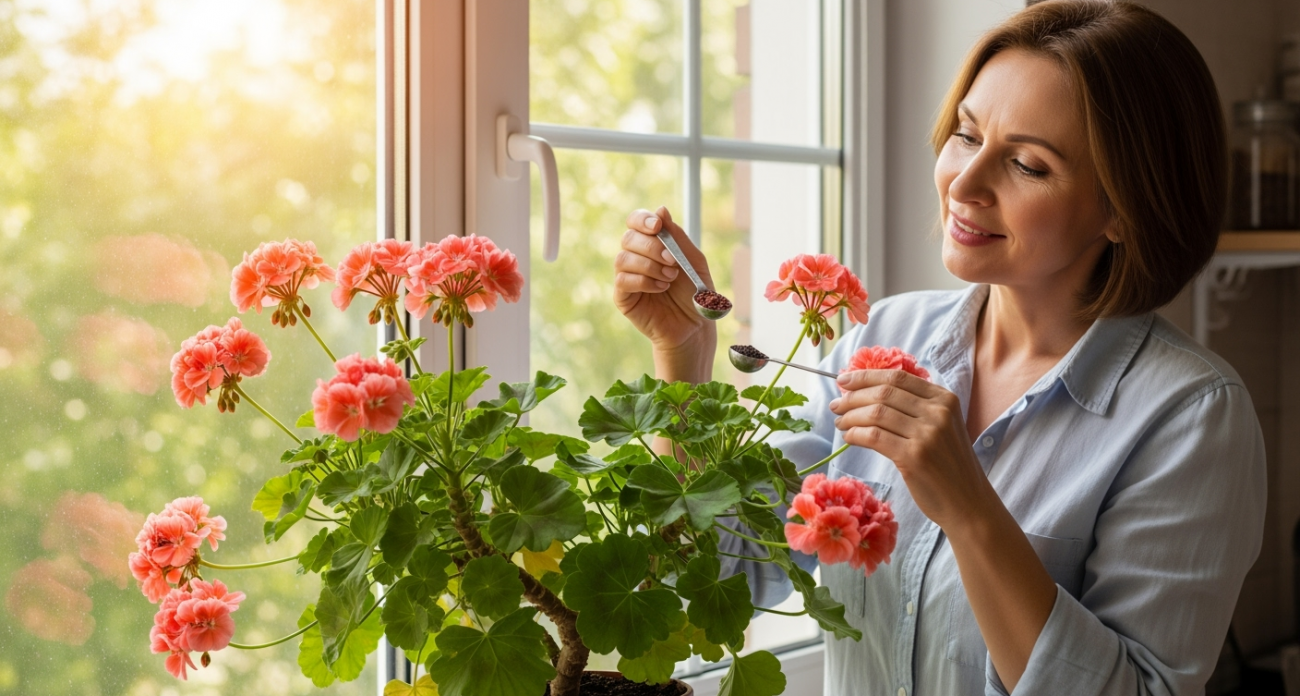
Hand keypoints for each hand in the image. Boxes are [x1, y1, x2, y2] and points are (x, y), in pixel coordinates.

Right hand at [614, 207, 716, 364]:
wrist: (694, 325)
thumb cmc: (694, 292)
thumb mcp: (693, 260)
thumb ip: (678, 236)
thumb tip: (661, 209)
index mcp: (651, 244)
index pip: (635, 222)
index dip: (642, 219)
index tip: (657, 226)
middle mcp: (636, 257)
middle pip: (628, 238)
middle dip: (652, 247)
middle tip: (672, 261)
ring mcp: (627, 276)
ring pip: (623, 258)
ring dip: (649, 266)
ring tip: (669, 278)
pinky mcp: (623, 297)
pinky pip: (623, 280)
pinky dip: (643, 281)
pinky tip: (660, 289)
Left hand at [829, 370, 995, 529]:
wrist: (967, 501)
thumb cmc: (948, 464)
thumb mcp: (942, 427)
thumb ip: (915, 408)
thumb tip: (866, 393)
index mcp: (945, 399)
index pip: (897, 378)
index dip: (866, 376)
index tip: (843, 381)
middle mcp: (938, 412)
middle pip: (883, 393)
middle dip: (852, 397)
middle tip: (836, 405)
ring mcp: (927, 434)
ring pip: (876, 413)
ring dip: (850, 416)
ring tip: (840, 422)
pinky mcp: (913, 457)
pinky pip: (874, 436)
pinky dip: (855, 434)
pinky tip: (849, 438)